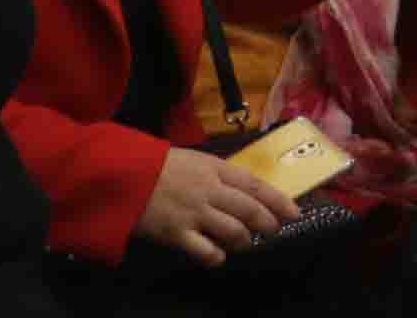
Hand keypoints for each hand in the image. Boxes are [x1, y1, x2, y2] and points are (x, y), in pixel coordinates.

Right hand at [136, 145, 298, 265]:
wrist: (123, 176)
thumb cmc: (158, 166)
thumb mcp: (194, 160)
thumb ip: (218, 173)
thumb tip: (243, 188)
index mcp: (216, 169)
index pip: (256, 185)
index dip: (278, 200)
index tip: (294, 212)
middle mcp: (209, 191)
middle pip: (250, 210)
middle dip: (267, 223)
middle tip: (273, 229)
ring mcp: (194, 213)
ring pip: (233, 231)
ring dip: (244, 240)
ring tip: (244, 242)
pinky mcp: (176, 234)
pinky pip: (206, 251)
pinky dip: (217, 256)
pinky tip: (217, 255)